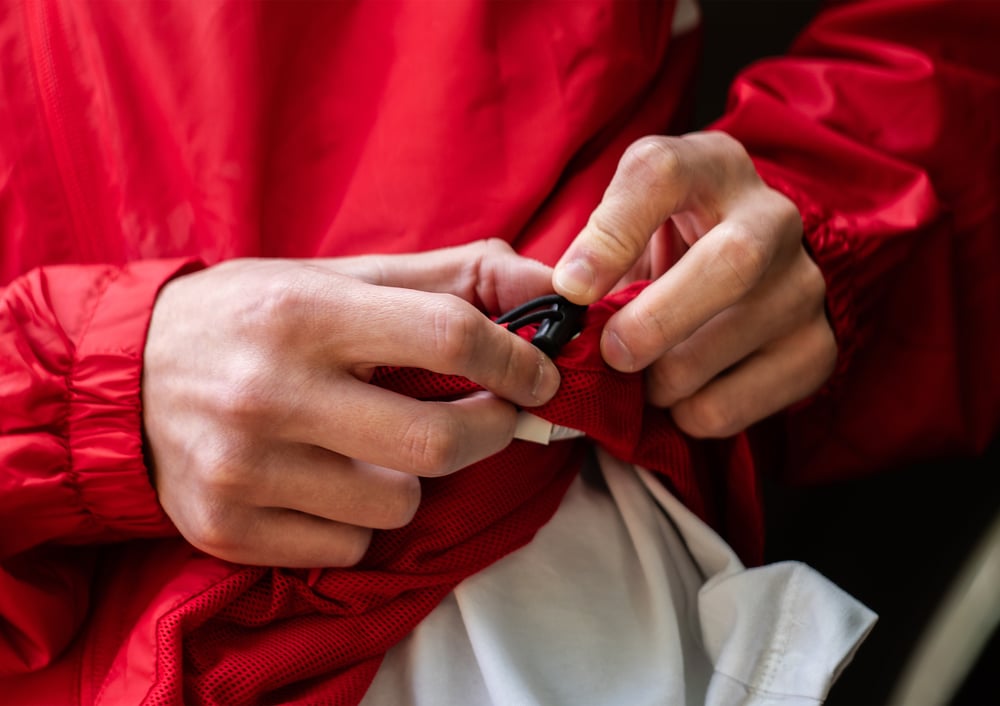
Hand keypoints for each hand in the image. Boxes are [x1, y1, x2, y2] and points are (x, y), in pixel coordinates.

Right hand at [142, 240, 559, 566]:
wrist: (121, 378)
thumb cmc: (250, 318)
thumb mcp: (335, 279)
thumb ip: (445, 279)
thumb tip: (546, 286)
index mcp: (303, 313)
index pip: (447, 336)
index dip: (515, 359)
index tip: (538, 373)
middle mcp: (269, 393)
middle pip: (437, 441)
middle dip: (490, 431)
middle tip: (493, 414)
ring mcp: (244, 470)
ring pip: (398, 505)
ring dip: (411, 477)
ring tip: (372, 444)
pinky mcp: (227, 529)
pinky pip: (349, 545)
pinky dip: (358, 519)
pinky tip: (323, 481)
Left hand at [553, 131, 834, 437]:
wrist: (742, 274)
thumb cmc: (663, 248)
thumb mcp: (625, 225)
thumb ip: (591, 253)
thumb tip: (561, 302)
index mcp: (708, 167)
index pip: (663, 173)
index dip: (612, 233)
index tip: (571, 288)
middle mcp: (771, 216)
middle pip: (733, 260)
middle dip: (658, 320)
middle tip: (612, 353)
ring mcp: (804, 284)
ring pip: (733, 339)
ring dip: (664, 379)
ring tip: (640, 379)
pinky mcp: (816, 349)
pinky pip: (740, 399)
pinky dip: (690, 413)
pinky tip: (677, 397)